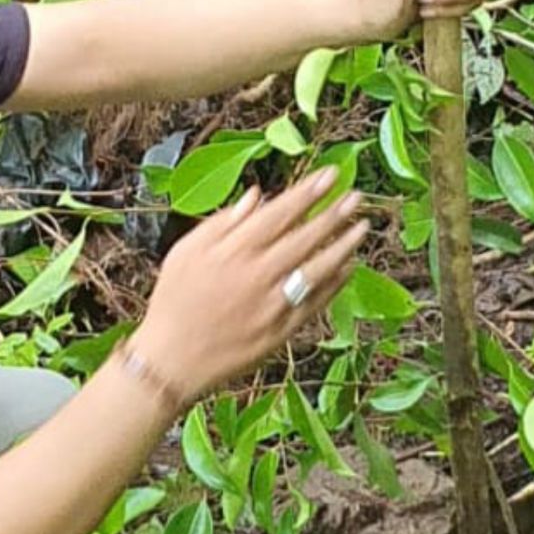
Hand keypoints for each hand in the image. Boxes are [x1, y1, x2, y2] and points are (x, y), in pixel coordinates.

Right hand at [129, 169, 367, 405]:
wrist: (172, 358)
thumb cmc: (174, 300)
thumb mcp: (185, 252)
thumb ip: (222, 222)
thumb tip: (257, 196)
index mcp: (233, 251)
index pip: (280, 213)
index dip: (308, 193)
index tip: (330, 176)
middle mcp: (258, 274)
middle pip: (305, 237)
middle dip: (334, 213)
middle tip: (356, 196)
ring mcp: (274, 303)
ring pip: (318, 268)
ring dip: (343, 245)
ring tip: (361, 226)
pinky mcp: (282, 330)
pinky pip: (316, 301)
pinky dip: (334, 283)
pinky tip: (348, 266)